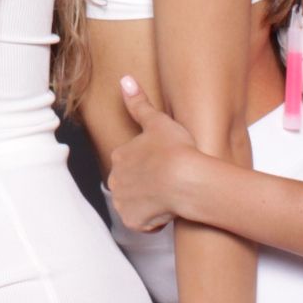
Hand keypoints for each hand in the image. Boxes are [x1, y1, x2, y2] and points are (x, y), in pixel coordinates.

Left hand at [106, 74, 202, 231]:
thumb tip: (125, 79)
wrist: (187, 180)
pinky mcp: (133, 221)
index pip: (129, 162)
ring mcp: (122, 201)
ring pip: (134, 203)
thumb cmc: (176, 149)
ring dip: (147, 202)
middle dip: (145, 185)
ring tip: (168, 196)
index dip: (148, 164)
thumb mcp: (157, 121)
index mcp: (119, 156)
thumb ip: (138, 102)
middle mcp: (115, 179)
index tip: (163, 164)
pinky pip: (140, 223)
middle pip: (129, 184)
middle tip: (167, 182)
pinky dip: (152, 221)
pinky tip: (167, 211)